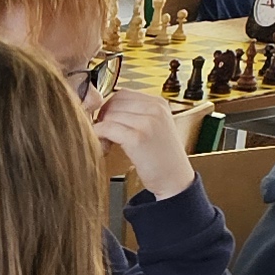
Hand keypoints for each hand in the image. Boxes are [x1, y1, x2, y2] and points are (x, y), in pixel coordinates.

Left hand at [87, 86, 194, 201]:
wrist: (175, 180)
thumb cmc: (163, 158)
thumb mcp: (156, 127)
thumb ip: (137, 115)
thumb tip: (107, 109)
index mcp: (159, 104)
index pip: (123, 94)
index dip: (109, 107)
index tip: (106, 120)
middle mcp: (155, 110)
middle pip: (114, 103)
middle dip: (104, 117)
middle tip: (105, 133)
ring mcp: (147, 123)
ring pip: (109, 115)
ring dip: (101, 128)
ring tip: (107, 142)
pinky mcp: (137, 138)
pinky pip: (107, 128)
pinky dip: (99, 135)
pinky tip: (104, 145)